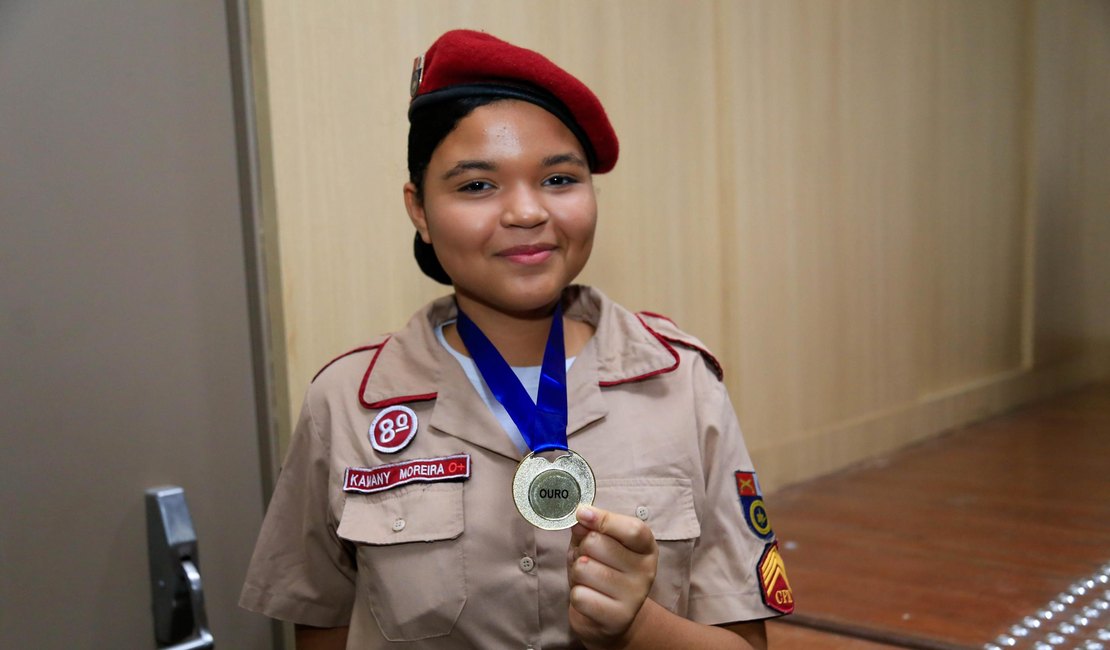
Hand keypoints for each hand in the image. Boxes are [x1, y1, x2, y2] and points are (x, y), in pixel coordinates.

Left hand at [566, 505, 658, 647]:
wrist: (611, 617)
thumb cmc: (603, 571)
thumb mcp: (599, 544)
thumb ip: (591, 529)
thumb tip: (581, 518)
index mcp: (646, 547)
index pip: (632, 529)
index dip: (603, 519)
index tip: (582, 513)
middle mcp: (647, 571)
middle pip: (597, 543)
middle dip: (581, 548)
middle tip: (588, 559)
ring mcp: (634, 597)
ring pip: (584, 568)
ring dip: (577, 573)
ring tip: (588, 580)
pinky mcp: (618, 618)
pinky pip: (579, 595)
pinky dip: (576, 594)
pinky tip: (589, 597)